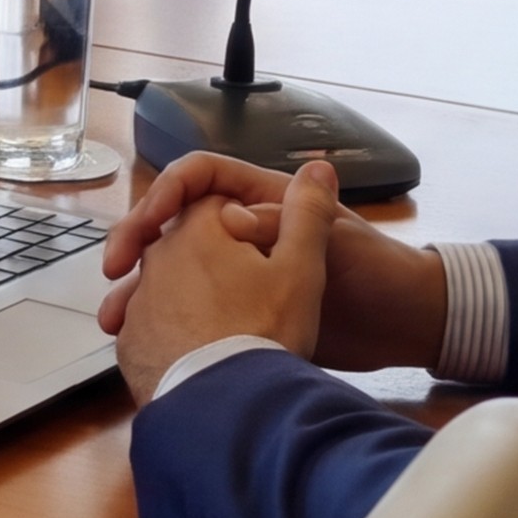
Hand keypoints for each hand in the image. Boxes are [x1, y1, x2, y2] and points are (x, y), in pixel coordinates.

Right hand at [95, 149, 447, 376]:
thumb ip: (281, 224)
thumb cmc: (376, 272)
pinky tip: (138, 338)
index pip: (197, 179)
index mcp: (262, 200)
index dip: (165, 195)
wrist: (403, 326)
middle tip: (114, 270)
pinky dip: (159, 319)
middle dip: (137, 243)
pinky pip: (188, 308)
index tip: (145, 226)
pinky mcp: (240, 310)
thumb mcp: (331, 242)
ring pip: (172, 269)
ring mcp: (240, 270)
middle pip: (173, 223)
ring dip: (139, 287)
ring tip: (114, 316)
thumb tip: (227, 213)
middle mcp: (244, 230)